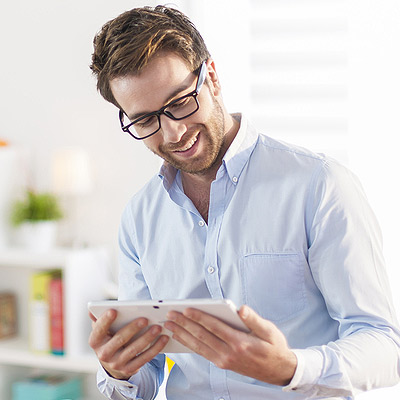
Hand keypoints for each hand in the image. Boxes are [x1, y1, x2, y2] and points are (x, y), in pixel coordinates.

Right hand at [88, 309, 168, 379]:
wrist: (111, 362)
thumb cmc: (108, 338)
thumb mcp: (101, 330)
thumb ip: (99, 318)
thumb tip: (91, 310)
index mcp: (95, 341)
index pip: (99, 330)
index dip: (105, 320)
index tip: (113, 310)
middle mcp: (104, 354)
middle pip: (120, 339)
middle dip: (133, 328)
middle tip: (145, 319)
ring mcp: (117, 363)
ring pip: (134, 350)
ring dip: (147, 338)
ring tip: (158, 327)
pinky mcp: (129, 369)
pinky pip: (144, 358)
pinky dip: (155, 348)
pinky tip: (163, 339)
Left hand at [164, 305, 296, 385]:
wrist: (279, 370)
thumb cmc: (274, 347)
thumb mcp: (269, 330)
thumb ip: (253, 319)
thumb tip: (241, 309)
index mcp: (240, 342)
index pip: (214, 327)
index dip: (199, 317)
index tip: (186, 309)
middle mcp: (229, 353)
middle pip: (202, 336)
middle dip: (184, 324)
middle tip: (170, 315)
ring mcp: (224, 360)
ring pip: (198, 346)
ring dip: (182, 334)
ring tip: (170, 325)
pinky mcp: (222, 363)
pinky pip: (202, 352)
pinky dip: (189, 344)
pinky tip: (181, 337)